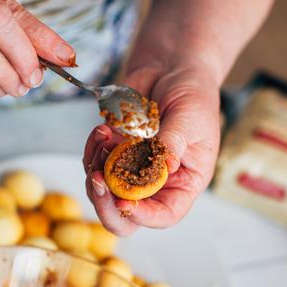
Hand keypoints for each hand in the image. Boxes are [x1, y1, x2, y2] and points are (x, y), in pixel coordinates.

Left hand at [83, 65, 219, 235]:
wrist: (173, 69)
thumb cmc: (193, 94)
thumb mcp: (190, 117)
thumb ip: (173, 140)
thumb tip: (164, 165)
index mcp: (184, 183)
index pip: (164, 214)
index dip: (144, 216)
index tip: (125, 202)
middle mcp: (156, 183)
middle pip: (127, 215)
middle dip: (107, 204)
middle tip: (97, 178)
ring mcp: (132, 169)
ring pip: (104, 191)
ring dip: (96, 168)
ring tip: (103, 138)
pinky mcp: (114, 153)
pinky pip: (95, 163)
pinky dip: (92, 150)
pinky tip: (101, 131)